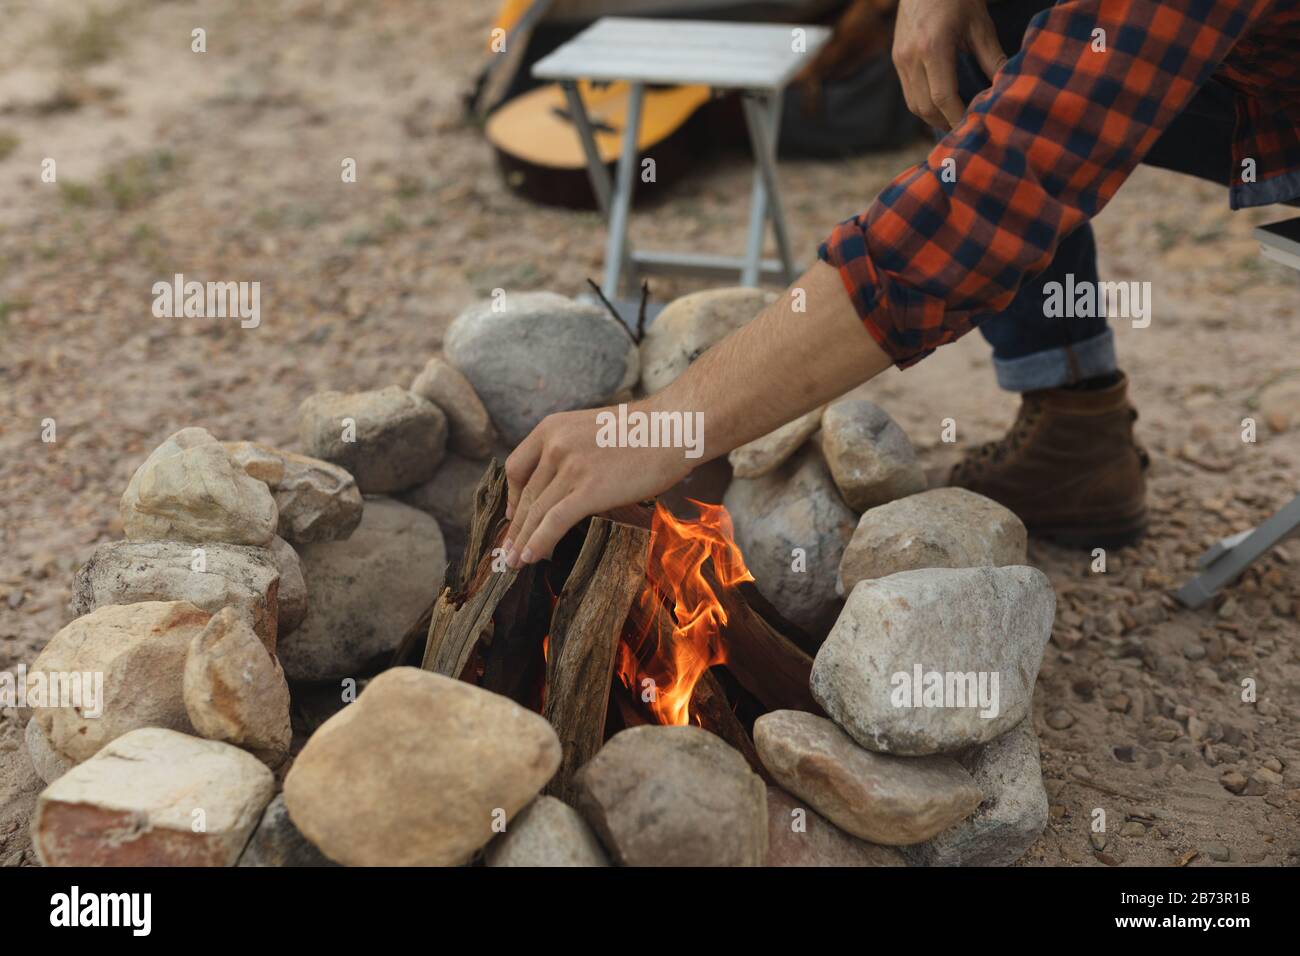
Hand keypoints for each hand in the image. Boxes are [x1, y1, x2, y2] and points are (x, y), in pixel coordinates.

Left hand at [502, 402, 693, 565]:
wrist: (673, 427)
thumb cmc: (644, 431)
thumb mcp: (594, 429)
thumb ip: (573, 448)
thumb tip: (567, 480)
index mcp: (552, 427)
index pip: (517, 467)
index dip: (513, 497)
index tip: (514, 514)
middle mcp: (555, 445)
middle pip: (527, 495)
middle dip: (516, 527)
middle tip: (507, 550)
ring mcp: (571, 467)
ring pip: (536, 512)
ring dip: (523, 541)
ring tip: (515, 562)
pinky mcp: (589, 490)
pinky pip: (554, 522)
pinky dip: (538, 542)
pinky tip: (530, 557)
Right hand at [893, 0, 1007, 129]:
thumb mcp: (980, 24)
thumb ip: (992, 58)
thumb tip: (1006, 87)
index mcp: (933, 47)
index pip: (943, 97)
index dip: (958, 117)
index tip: (974, 127)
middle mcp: (911, 57)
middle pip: (925, 107)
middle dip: (946, 123)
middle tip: (967, 130)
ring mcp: (900, 59)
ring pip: (913, 105)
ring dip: (933, 117)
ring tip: (955, 120)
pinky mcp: (896, 58)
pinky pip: (908, 92)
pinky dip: (924, 104)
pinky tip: (942, 104)